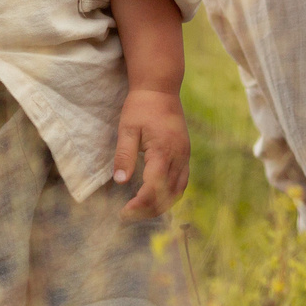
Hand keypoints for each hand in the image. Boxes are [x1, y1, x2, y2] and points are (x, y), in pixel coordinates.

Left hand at [112, 88, 190, 217]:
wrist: (161, 88)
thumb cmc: (141, 107)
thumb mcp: (127, 129)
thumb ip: (124, 155)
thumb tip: (120, 181)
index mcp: (163, 151)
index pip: (153, 187)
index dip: (139, 204)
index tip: (123, 213)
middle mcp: (179, 157)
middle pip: (167, 195)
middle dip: (148, 210)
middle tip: (127, 217)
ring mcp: (185, 156)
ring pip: (177, 191)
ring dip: (160, 205)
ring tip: (140, 212)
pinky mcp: (185, 154)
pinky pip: (182, 182)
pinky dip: (170, 195)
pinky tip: (156, 198)